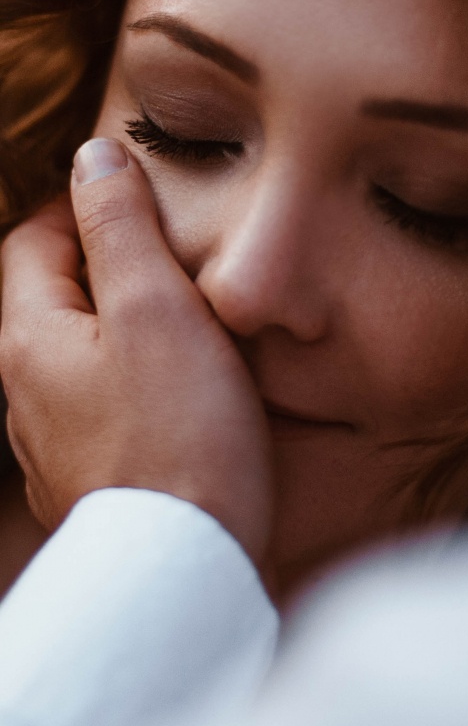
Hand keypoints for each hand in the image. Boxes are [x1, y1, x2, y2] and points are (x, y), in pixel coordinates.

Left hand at [0, 139, 272, 564]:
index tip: (136, 198)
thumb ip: (120, 227)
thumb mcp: (155, 308)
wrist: (181, 569)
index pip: (31, 245)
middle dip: (103, 267)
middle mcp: (24, 395)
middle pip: (50, 302)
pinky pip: (100, 411)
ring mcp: (52, 448)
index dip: (80, 208)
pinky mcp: (89, 485)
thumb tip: (94, 157)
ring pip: (77, 360)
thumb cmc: (178, 433)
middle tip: (171, 255)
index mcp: (30, 340)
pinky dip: (132, 385)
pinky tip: (180, 397)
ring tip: (184, 322)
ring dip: (120, 329)